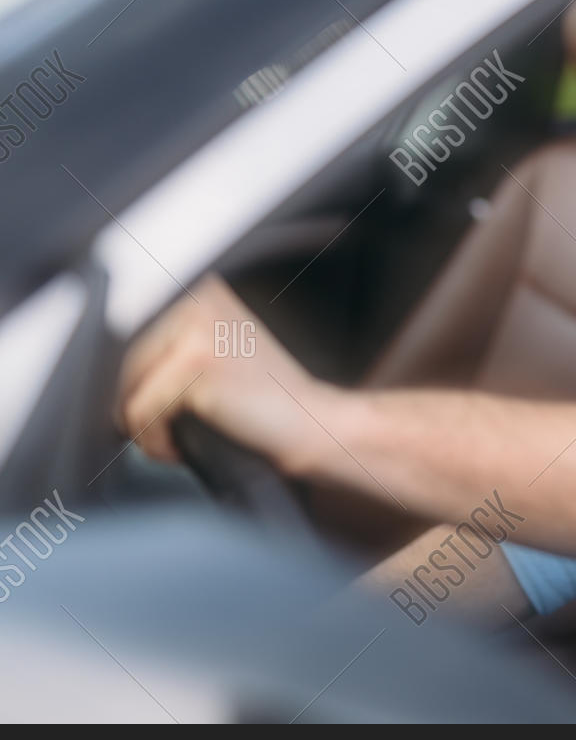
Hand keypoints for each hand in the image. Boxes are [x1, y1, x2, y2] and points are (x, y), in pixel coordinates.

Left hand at [116, 274, 343, 473]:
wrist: (312, 424)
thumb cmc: (262, 401)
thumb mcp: (213, 355)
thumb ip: (163, 347)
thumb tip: (99, 371)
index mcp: (200, 291)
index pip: (124, 337)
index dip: (129, 383)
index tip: (149, 411)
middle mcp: (197, 300)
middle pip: (120, 363)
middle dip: (135, 407)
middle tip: (170, 431)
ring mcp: (198, 329)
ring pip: (125, 389)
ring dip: (144, 427)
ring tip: (179, 439)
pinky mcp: (196, 364)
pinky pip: (139, 413)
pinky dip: (155, 442)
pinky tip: (184, 448)